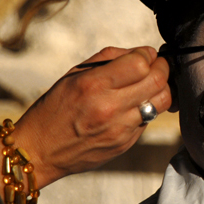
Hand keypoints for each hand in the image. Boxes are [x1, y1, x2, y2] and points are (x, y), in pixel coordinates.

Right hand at [0, 46, 170, 192]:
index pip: (140, 64)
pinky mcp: (126, 143)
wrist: (40, 151)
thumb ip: (110, 58)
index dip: (148, 54)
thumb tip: (143, 52)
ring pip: (163, 101)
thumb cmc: (56, 107)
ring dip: (162, 88)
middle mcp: (109, 108)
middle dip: (163, 67)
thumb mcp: (74, 74)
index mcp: (93, 85)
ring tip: (152, 84)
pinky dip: (150, 107)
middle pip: (158, 81)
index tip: (146, 54)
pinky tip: (137, 103)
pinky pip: (150, 118)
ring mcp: (120, 129)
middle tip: (157, 65)